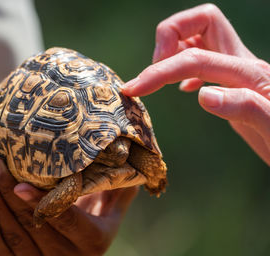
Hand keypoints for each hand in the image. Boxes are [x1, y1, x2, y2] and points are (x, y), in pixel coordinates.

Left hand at [0, 156, 137, 255]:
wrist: (71, 245)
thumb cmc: (91, 214)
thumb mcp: (110, 204)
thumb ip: (119, 187)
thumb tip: (134, 158)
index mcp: (93, 240)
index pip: (66, 220)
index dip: (44, 203)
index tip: (22, 184)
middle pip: (34, 225)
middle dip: (9, 193)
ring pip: (15, 237)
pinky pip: (2, 255)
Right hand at [121, 3, 269, 164]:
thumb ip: (244, 107)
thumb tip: (201, 94)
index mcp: (250, 74)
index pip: (195, 59)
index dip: (159, 71)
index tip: (134, 89)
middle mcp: (244, 62)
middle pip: (203, 19)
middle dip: (170, 36)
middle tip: (156, 68)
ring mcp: (239, 69)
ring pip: (202, 34)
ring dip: (176, 46)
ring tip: (163, 75)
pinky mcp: (236, 80)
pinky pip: (206, 56)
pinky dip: (186, 64)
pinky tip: (185, 88)